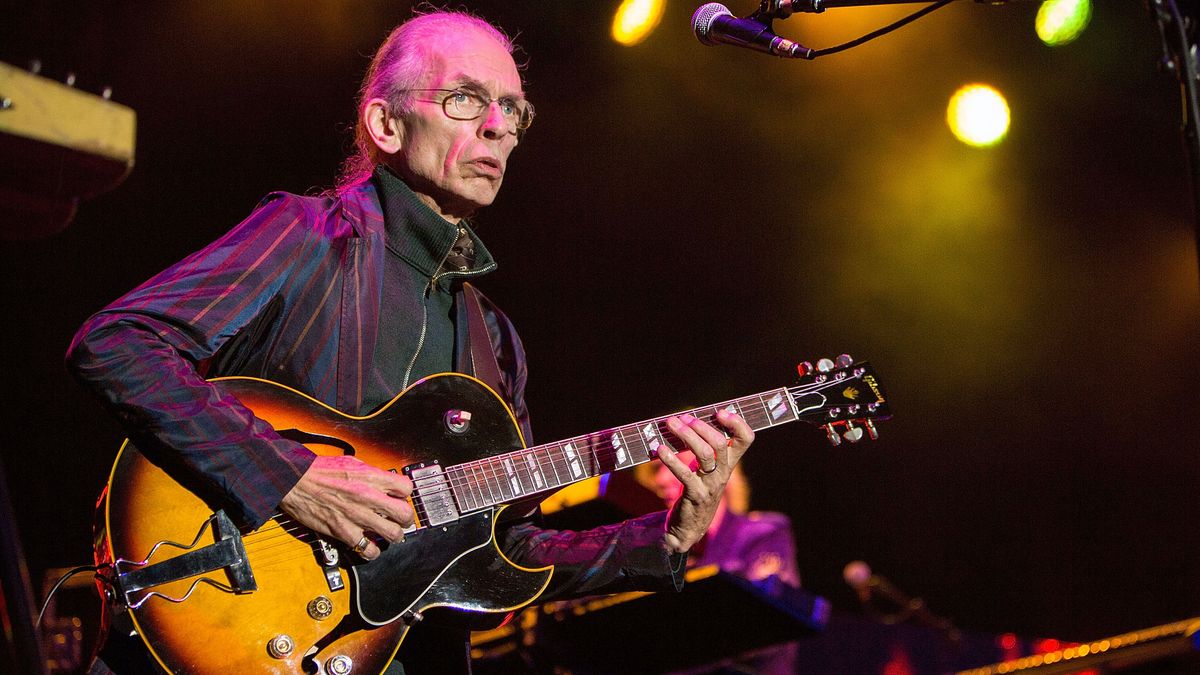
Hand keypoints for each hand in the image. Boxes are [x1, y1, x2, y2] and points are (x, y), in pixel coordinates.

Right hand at [279, 455, 413, 560]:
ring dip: (394, 536)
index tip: (400, 498)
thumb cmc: (318, 470)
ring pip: (393, 534)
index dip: (405, 494)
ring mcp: (357, 516)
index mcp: (371, 477)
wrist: (293, 480)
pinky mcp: (343, 531)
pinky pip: (368, 549)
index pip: (406, 488)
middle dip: (405, 518)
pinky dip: (372, 550)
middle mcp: (368, 497)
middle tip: (400, 519)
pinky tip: (370, 545)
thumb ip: (371, 474)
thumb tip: (385, 481)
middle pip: (405, 514)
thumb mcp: (351, 463)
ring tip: (389, 534)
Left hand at [658, 409, 753, 553]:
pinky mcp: (695, 495)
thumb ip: (706, 447)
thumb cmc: (697, 490)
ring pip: (705, 454)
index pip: (746, 439)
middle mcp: (724, 473)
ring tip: (671, 425)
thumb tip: (690, 418)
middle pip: (720, 443)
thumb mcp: (707, 469)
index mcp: (730, 463)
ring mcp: (711, 485)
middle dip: (700, 426)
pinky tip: (660, 449)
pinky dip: (671, 459)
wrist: (689, 528)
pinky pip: (684, 474)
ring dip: (687, 436)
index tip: (720, 412)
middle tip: (683, 418)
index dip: (737, 423)